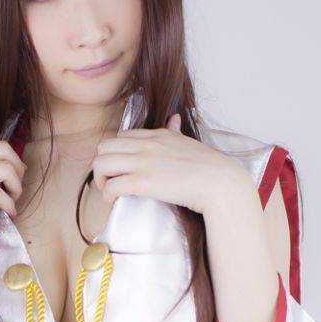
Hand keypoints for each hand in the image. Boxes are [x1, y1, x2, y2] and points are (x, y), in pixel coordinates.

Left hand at [90, 113, 249, 214]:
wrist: (220, 182)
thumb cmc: (209, 167)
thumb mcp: (188, 142)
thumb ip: (175, 132)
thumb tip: (174, 119)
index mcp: (157, 135)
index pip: (121, 136)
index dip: (116, 154)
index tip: (121, 169)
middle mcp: (146, 145)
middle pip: (104, 147)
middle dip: (102, 165)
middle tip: (110, 181)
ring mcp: (143, 162)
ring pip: (101, 164)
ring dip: (100, 180)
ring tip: (110, 193)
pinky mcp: (142, 182)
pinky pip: (111, 186)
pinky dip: (108, 196)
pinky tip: (115, 202)